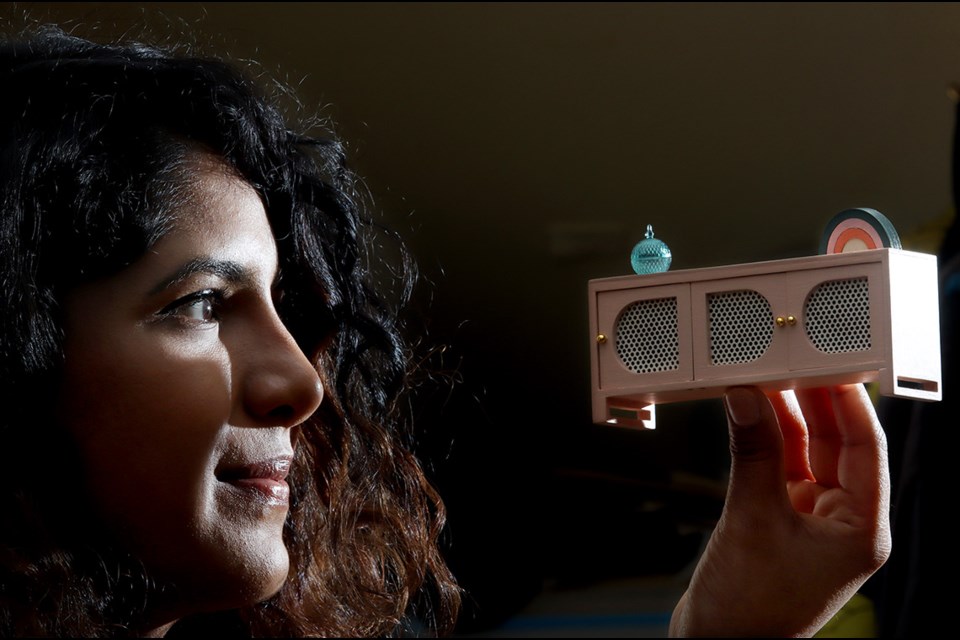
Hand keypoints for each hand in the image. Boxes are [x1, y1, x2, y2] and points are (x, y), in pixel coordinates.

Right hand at [669, 385, 890, 636]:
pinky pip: (777, 469)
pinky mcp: (779, 521)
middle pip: (835, 445)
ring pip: (804, 454)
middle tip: (789, 360)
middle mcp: (843, 522)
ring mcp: (811, 522)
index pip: (865, 448)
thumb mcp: (753, 520)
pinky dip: (763, 442)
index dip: (849, 400)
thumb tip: (749, 398)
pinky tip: (749, 414)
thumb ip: (753, 453)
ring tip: (763, 378)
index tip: (830, 361)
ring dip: (783, 418)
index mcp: (862, 529)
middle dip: (813, 401)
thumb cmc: (749, 609)